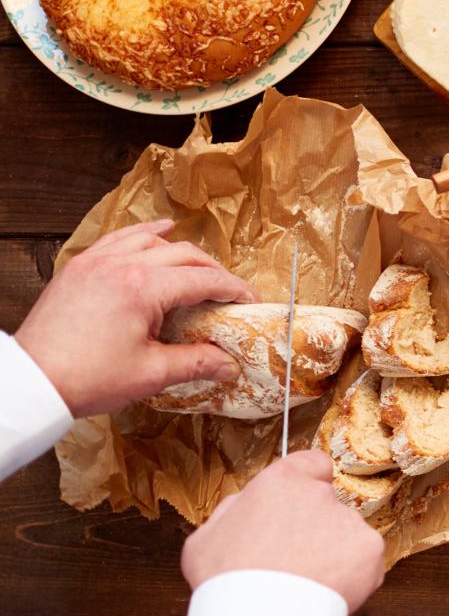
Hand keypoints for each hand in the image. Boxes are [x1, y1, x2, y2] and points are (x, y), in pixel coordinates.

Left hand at [15, 219, 257, 417]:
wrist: (31, 382)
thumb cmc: (85, 379)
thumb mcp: (150, 374)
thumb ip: (196, 362)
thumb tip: (229, 365)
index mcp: (142, 288)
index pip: (203, 279)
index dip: (233, 289)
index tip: (249, 301)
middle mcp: (121, 264)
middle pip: (184, 254)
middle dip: (212, 271)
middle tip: (227, 292)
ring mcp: (96, 261)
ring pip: (151, 239)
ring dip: (180, 250)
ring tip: (197, 265)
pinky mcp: (78, 267)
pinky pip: (117, 238)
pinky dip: (143, 234)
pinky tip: (157, 232)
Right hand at [181, 450, 385, 608]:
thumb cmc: (226, 583)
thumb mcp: (207, 537)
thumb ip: (235, 509)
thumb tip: (248, 503)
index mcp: (282, 482)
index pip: (311, 463)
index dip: (308, 482)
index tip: (301, 502)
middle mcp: (320, 494)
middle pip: (325, 503)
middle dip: (314, 526)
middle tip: (292, 557)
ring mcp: (349, 521)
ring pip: (345, 532)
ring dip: (332, 551)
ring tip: (304, 579)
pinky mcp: (370, 550)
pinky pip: (363, 559)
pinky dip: (351, 574)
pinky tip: (325, 588)